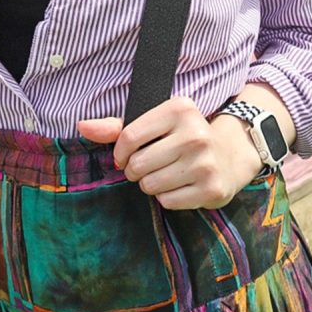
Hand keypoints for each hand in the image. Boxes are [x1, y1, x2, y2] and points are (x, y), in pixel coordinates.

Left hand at [77, 96, 263, 209]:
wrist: (229, 156)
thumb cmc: (181, 137)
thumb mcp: (154, 123)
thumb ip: (117, 126)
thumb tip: (82, 125)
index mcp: (180, 109)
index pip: (128, 136)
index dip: (119, 152)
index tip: (124, 156)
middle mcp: (195, 134)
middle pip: (138, 164)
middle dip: (135, 170)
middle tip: (147, 166)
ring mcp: (205, 162)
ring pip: (150, 185)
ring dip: (150, 184)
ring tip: (164, 174)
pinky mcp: (212, 188)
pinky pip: (168, 202)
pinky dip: (167, 197)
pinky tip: (180, 185)